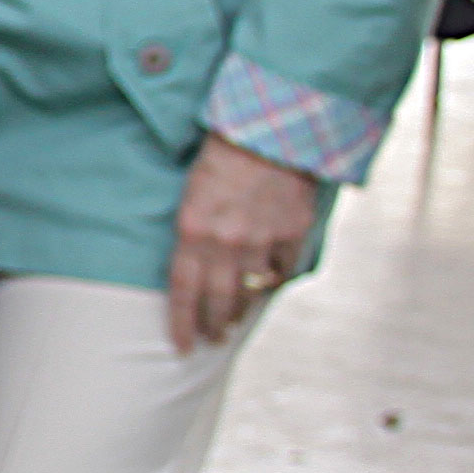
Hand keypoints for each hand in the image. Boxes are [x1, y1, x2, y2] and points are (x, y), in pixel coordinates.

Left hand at [163, 132, 318, 352]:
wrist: (269, 126)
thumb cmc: (221, 151)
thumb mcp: (192, 190)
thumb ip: (192, 229)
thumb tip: (193, 261)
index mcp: (193, 228)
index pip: (182, 290)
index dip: (181, 322)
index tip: (181, 346)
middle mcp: (226, 241)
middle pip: (217, 299)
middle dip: (213, 325)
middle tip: (211, 339)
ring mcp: (262, 239)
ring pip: (250, 291)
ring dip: (241, 310)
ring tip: (234, 320)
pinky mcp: (292, 231)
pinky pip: (282, 269)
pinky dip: (273, 280)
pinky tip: (266, 287)